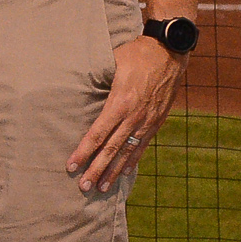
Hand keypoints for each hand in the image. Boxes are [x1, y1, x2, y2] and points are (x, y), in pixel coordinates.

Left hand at [67, 33, 182, 189]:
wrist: (169, 53)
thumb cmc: (136, 54)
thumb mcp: (112, 63)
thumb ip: (96, 79)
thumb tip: (72, 82)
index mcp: (120, 103)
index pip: (97, 134)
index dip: (83, 152)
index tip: (71, 166)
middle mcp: (134, 117)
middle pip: (111, 149)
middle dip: (95, 170)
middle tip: (83, 187)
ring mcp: (147, 121)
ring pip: (127, 152)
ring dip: (113, 171)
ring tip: (102, 188)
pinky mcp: (156, 121)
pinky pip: (142, 145)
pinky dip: (132, 160)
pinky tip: (123, 172)